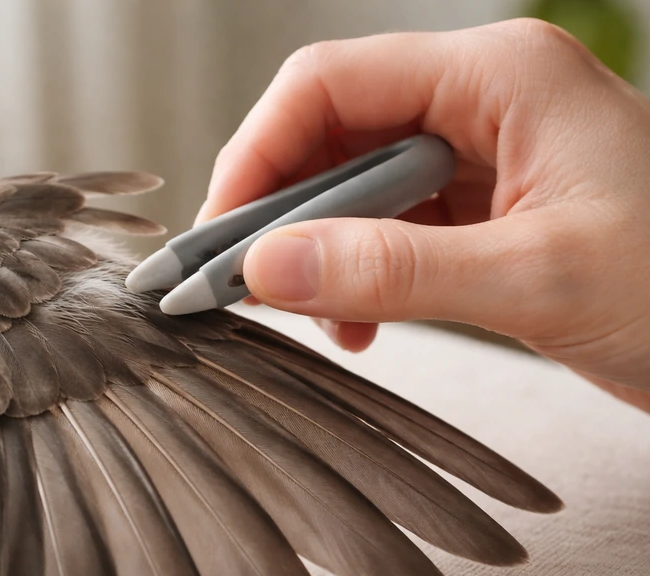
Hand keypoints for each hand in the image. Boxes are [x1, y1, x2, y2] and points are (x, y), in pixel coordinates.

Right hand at [198, 19, 649, 412]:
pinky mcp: (481, 208)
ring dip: (314, 248)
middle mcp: (481, 102)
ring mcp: (480, 155)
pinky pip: (385, 224)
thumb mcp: (535, 278)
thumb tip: (270, 269)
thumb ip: (393, 271)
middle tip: (244, 282)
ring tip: (313, 315)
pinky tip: (356, 319)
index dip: (256, 155)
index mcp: (497, 77)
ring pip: (351, 182)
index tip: (219, 236)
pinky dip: (354, 271)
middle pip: (330, 130)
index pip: (329, 85)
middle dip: (277, 209)